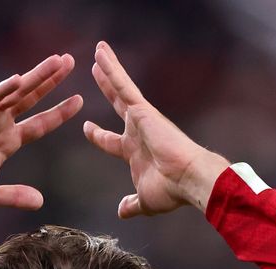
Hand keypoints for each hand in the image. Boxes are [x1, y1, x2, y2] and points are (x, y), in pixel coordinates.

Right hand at [0, 54, 81, 223]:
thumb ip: (14, 196)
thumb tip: (40, 202)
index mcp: (5, 143)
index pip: (38, 124)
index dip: (59, 113)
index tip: (79, 100)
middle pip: (30, 98)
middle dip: (51, 81)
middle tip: (71, 61)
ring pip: (14, 93)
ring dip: (34, 77)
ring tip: (56, 61)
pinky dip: (1, 90)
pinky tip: (18, 80)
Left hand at [83, 41, 228, 217]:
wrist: (188, 179)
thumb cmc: (170, 191)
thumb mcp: (144, 201)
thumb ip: (131, 204)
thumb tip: (122, 211)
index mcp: (135, 151)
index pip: (111, 140)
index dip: (98, 134)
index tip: (87, 127)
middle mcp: (137, 130)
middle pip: (116, 104)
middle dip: (106, 88)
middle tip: (95, 71)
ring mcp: (140, 118)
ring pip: (119, 87)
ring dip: (108, 68)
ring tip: (97, 50)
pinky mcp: (143, 110)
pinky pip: (123, 84)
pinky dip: (111, 69)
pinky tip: (100, 54)